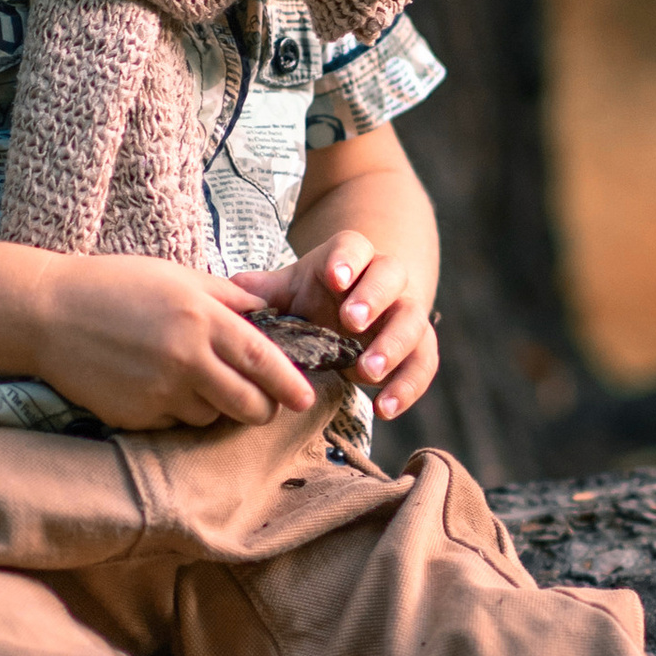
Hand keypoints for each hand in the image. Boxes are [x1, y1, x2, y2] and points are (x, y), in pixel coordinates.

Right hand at [30, 254, 321, 431]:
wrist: (47, 314)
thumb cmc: (114, 286)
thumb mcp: (176, 276)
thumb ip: (227, 298)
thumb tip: (268, 314)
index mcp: (202, 319)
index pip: (264, 361)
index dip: (291, 384)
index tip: (307, 398)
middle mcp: (186, 359)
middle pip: (248, 404)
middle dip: (262, 408)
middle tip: (261, 401)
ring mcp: (160, 391)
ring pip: (212, 417)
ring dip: (214, 407)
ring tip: (190, 378)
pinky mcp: (136, 415)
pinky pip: (174, 423)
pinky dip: (176, 411)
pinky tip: (155, 384)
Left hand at [234, 227, 438, 422]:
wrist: (359, 306)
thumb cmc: (317, 296)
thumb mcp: (291, 289)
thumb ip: (264, 290)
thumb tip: (231, 291)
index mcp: (351, 257)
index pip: (354, 247)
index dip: (347, 260)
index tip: (335, 278)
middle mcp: (385, 280)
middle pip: (390, 277)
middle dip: (373, 298)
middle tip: (353, 321)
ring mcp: (406, 313)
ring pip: (412, 322)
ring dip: (394, 346)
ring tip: (368, 372)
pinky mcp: (419, 347)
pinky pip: (424, 364)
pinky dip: (408, 387)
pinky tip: (384, 409)